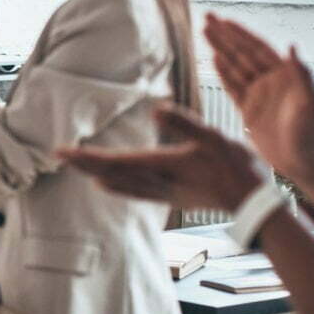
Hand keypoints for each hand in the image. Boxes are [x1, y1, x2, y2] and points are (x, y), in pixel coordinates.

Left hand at [59, 105, 269, 212]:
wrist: (254, 204)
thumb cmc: (238, 168)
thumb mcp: (215, 138)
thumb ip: (185, 124)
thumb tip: (156, 109)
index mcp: (163, 165)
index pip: (115, 160)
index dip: (88, 156)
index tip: (62, 151)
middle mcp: (157, 182)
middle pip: (112, 172)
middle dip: (85, 163)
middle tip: (59, 155)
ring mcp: (164, 193)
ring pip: (121, 183)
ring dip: (97, 173)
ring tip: (79, 167)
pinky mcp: (173, 198)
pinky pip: (135, 191)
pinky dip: (117, 186)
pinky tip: (108, 186)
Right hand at [204, 13, 313, 180]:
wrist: (301, 162)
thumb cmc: (312, 135)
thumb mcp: (312, 103)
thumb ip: (303, 75)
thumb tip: (292, 46)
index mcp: (286, 75)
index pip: (258, 48)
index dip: (241, 34)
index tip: (225, 20)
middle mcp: (271, 81)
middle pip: (242, 52)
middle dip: (225, 35)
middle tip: (207, 18)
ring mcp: (258, 94)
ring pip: (235, 66)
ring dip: (220, 49)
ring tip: (204, 32)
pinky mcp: (249, 110)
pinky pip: (232, 87)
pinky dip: (223, 73)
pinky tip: (213, 59)